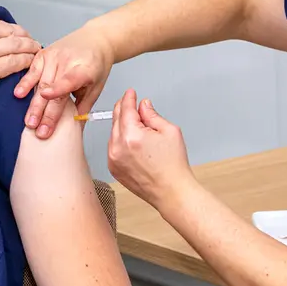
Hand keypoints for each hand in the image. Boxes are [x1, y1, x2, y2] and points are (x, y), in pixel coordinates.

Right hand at [0, 8, 41, 108]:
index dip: (8, 29)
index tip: (14, 33)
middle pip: (11, 31)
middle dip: (24, 36)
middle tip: (32, 41)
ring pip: (17, 45)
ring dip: (30, 48)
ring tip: (36, 50)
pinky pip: (15, 63)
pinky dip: (26, 61)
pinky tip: (31, 62)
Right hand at [15, 24, 113, 138]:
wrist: (95, 39)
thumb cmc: (96, 65)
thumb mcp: (97, 86)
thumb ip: (84, 105)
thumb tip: (73, 126)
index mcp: (85, 69)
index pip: (70, 79)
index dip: (58, 87)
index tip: (46, 96)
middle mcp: (68, 60)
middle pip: (52, 87)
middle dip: (45, 111)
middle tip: (39, 130)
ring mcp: (54, 56)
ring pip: (40, 83)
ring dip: (34, 105)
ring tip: (29, 122)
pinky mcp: (44, 53)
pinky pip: (32, 71)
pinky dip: (25, 83)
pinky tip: (18, 94)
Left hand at [107, 90, 195, 210]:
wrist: (171, 192)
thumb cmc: (173, 166)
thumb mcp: (169, 131)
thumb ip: (152, 115)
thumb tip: (143, 105)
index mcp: (132, 136)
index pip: (126, 109)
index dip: (128, 98)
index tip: (131, 93)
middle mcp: (118, 147)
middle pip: (116, 119)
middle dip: (125, 109)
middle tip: (132, 104)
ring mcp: (113, 159)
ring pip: (113, 133)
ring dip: (122, 125)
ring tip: (138, 128)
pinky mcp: (113, 168)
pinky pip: (113, 147)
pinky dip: (120, 140)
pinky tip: (134, 143)